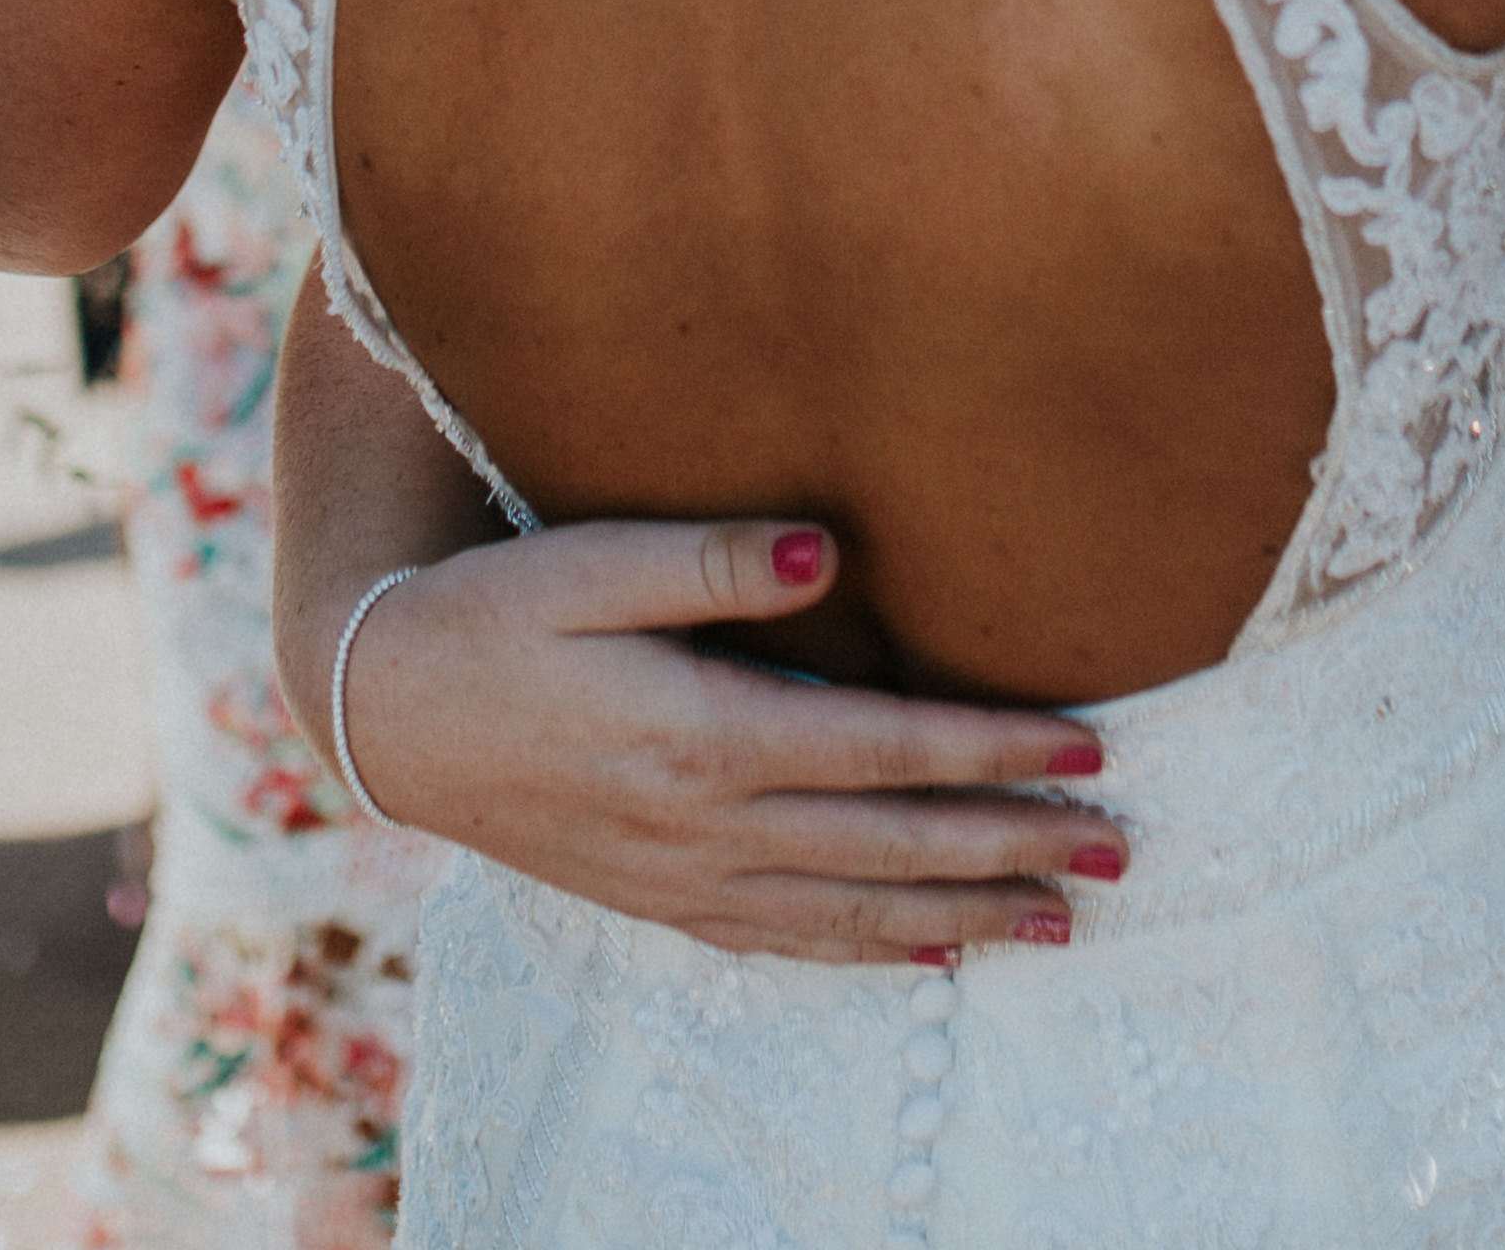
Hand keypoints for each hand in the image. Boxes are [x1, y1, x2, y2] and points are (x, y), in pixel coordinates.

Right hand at [330, 519, 1128, 962]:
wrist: (382, 711)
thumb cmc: (490, 613)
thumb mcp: (586, 561)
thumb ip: (709, 560)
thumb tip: (825, 551)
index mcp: (702, 733)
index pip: (888, 751)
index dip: (994, 750)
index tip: (1089, 747)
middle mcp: (705, 823)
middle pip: (894, 846)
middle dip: (1016, 846)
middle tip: (1123, 847)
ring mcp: (681, 875)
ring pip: (855, 911)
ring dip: (968, 914)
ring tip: (1066, 916)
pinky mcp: (657, 898)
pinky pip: (786, 941)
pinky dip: (870, 953)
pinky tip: (932, 953)